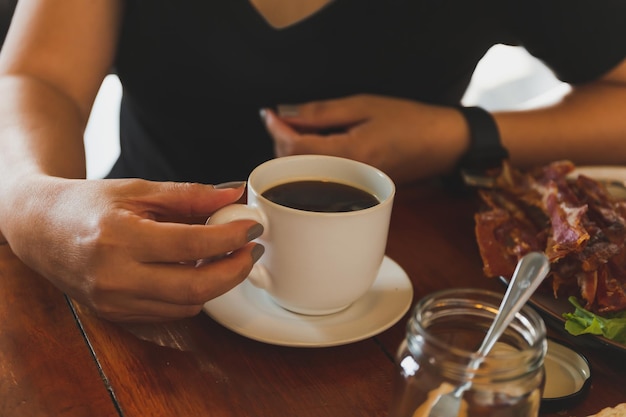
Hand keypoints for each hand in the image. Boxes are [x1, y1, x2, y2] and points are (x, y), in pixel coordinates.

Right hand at [1, 176, 263, 321]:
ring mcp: (114, 302)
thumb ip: (189, 195)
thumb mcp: (139, 190)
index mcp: (118, 237)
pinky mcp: (116, 315)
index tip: (252, 225)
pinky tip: (197, 270)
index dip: (230, 236)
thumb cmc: (88, 205)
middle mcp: (115, 276)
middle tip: (251, 249)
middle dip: (234, 270)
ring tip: (225, 255)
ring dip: (217, 282)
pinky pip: (170, 313)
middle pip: (195, 287)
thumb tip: (234, 194)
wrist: (41, 230)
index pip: (191, 243)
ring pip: (187, 304)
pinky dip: (193, 294)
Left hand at [261, 94, 468, 183]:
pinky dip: (310, 163)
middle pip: (296, 165)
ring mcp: (352, 189)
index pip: (297, 147)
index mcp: (350, 154)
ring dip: (294, 155)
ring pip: (307, 175)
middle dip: (282, 143)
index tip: (268, 114)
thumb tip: (286, 114)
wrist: (440, 144)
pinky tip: (312, 148)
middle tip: (281, 120)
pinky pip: (322, 179)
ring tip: (295, 130)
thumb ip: (322, 112)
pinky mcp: (356, 191)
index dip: (277, 130)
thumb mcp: (364, 105)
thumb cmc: (408, 120)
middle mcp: (348, 177)